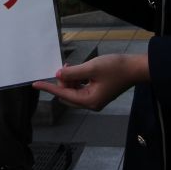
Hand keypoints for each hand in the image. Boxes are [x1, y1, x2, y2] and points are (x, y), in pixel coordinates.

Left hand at [33, 54, 149, 111]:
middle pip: (67, 95)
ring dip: (69, 79)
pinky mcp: (98, 93)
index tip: (35, 84)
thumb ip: (73, 72)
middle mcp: (91, 103)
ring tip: (71, 66)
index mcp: (89, 101)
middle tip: (65, 67)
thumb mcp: (91, 68)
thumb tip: (59, 74)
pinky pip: (81, 88)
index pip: (63, 94)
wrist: (135, 68)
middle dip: (62, 82)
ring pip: (74, 91)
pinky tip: (77, 70)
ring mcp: (95, 99)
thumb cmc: (115, 68)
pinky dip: (76, 80)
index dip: (49, 87)